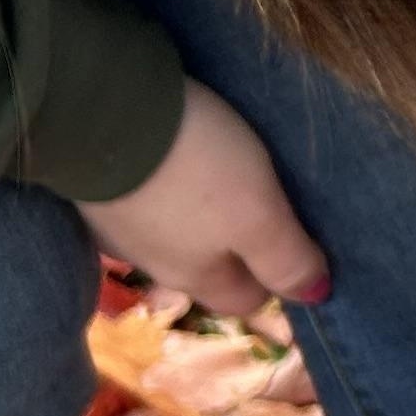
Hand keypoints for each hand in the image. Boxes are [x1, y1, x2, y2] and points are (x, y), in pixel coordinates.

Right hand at [78, 82, 328, 316]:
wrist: (101, 115)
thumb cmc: (195, 169)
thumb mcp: (257, 215)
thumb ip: (284, 259)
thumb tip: (315, 296)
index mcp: (195, 276)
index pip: (244, 300)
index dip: (276, 280)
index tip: (304, 251)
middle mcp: (154, 262)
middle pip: (210, 268)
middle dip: (243, 251)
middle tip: (278, 211)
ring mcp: (122, 226)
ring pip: (178, 234)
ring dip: (206, 217)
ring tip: (235, 179)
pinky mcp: (101, 190)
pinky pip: (150, 200)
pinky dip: (173, 188)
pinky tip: (185, 161)